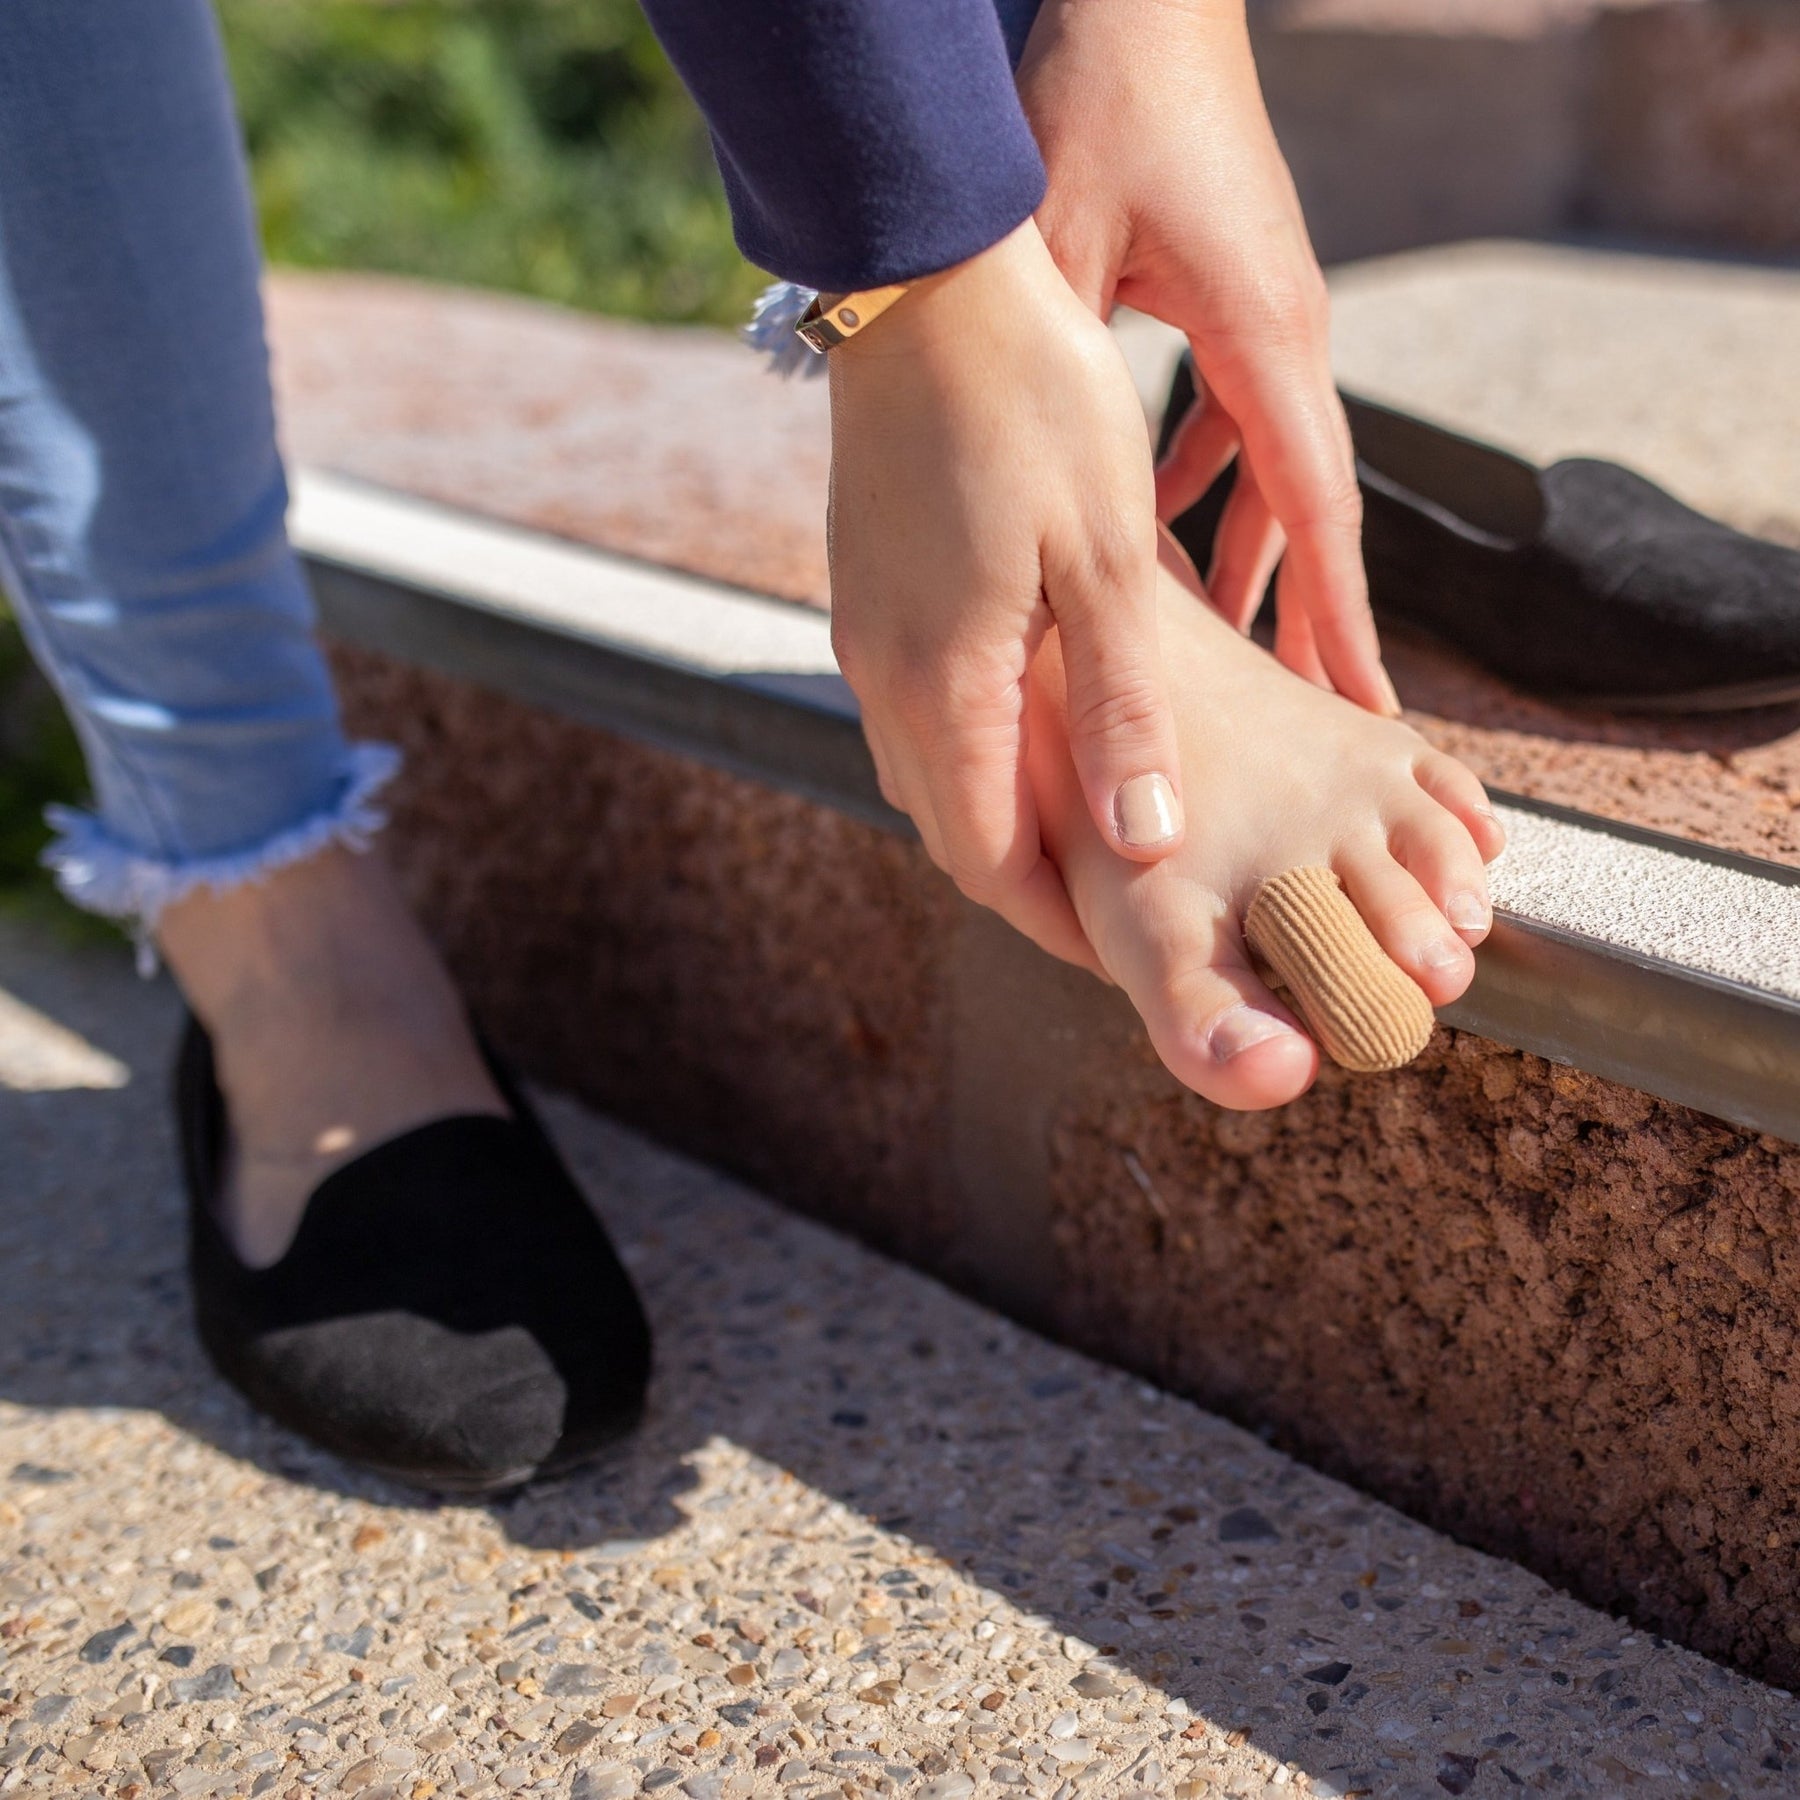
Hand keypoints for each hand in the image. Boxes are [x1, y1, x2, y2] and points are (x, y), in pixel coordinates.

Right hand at [827, 220, 1182, 972]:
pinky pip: (915, 717)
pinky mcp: (868, 596)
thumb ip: (1124, 709)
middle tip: (1121, 907)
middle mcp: (885, 680)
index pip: (993, 861)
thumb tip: (1147, 839)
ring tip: (1090, 831)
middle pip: (953, 835)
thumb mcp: (1109, 558)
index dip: (1062, 922)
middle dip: (1033, 887)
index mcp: (944, 687)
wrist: (921, 279)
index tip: (1132, 950)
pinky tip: (1036, 732)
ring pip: (928, 779)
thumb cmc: (1032, 402)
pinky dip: (974, 755)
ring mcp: (866, 637)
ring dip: (1002, 821)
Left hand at [1017, 0, 1400, 713]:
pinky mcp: (1227, 305)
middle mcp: (1281, 339)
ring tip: (1229, 662)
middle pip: (1305, 509)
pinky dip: (1198, 490)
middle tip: (1312, 717)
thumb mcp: (1060, 245)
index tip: (1363, 703)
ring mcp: (1261, 321)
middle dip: (1306, 615)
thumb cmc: (1104, 93)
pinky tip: (1153, 536)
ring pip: (1261, 472)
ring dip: (1244, 562)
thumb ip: (1057, 373)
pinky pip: (1223, 424)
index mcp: (1263, 338)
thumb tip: (1037, 493)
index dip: (1336, 614)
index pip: (1314, 508)